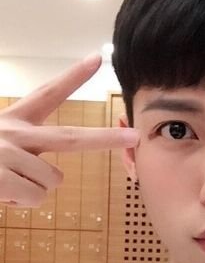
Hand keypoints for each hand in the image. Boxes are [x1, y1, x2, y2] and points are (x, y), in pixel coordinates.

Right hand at [0, 54, 138, 206]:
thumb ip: (25, 154)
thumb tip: (50, 183)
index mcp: (12, 120)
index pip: (48, 93)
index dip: (74, 76)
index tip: (98, 58)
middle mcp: (12, 132)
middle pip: (70, 138)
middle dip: (106, 138)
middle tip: (134, 134)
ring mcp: (6, 153)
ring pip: (52, 181)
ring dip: (33, 190)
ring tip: (3, 184)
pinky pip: (35, 197)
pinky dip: (20, 203)